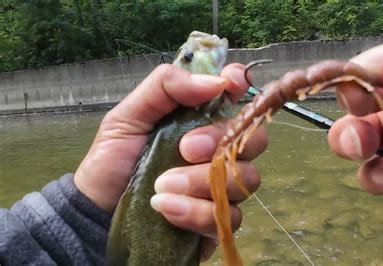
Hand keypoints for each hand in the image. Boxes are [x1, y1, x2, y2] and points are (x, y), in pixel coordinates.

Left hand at [74, 63, 267, 259]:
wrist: (97, 210)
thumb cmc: (113, 160)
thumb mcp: (128, 115)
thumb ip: (166, 86)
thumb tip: (217, 81)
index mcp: (200, 119)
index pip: (237, 95)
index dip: (241, 85)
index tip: (231, 86)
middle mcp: (219, 150)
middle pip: (255, 140)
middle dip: (220, 142)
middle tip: (184, 149)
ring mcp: (222, 186)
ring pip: (244, 180)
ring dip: (200, 182)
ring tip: (160, 186)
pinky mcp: (217, 220)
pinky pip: (229, 216)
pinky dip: (196, 212)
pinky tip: (166, 210)